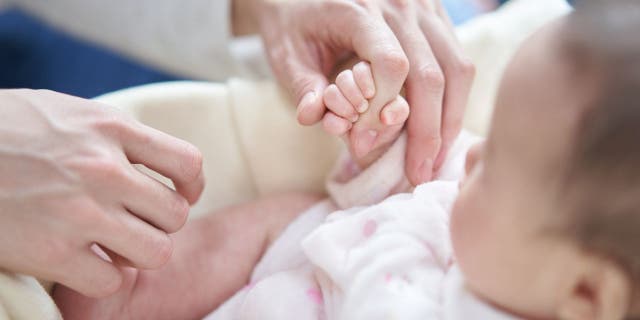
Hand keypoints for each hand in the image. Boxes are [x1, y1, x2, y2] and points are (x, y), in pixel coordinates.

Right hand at [0, 89, 203, 297]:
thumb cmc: (7, 130)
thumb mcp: (69, 113)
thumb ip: (116, 136)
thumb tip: (157, 163)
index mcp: (111, 129)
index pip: (189, 163)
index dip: (192, 185)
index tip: (181, 193)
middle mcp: (104, 170)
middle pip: (176, 215)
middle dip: (160, 223)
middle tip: (136, 222)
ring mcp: (81, 212)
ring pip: (156, 252)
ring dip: (139, 253)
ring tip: (116, 245)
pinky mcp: (53, 252)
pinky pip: (111, 280)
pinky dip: (102, 276)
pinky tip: (83, 261)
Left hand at [238, 0, 474, 184]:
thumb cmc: (295, 23)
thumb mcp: (286, 54)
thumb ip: (302, 87)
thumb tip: (317, 119)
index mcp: (359, 9)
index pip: (391, 63)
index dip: (383, 110)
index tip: (364, 144)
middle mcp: (400, 4)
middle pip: (431, 72)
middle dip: (427, 131)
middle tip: (418, 173)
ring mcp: (424, 8)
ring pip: (457, 68)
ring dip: (449, 120)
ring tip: (435, 160)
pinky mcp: (435, 18)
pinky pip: (457, 61)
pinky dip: (453, 101)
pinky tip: (440, 133)